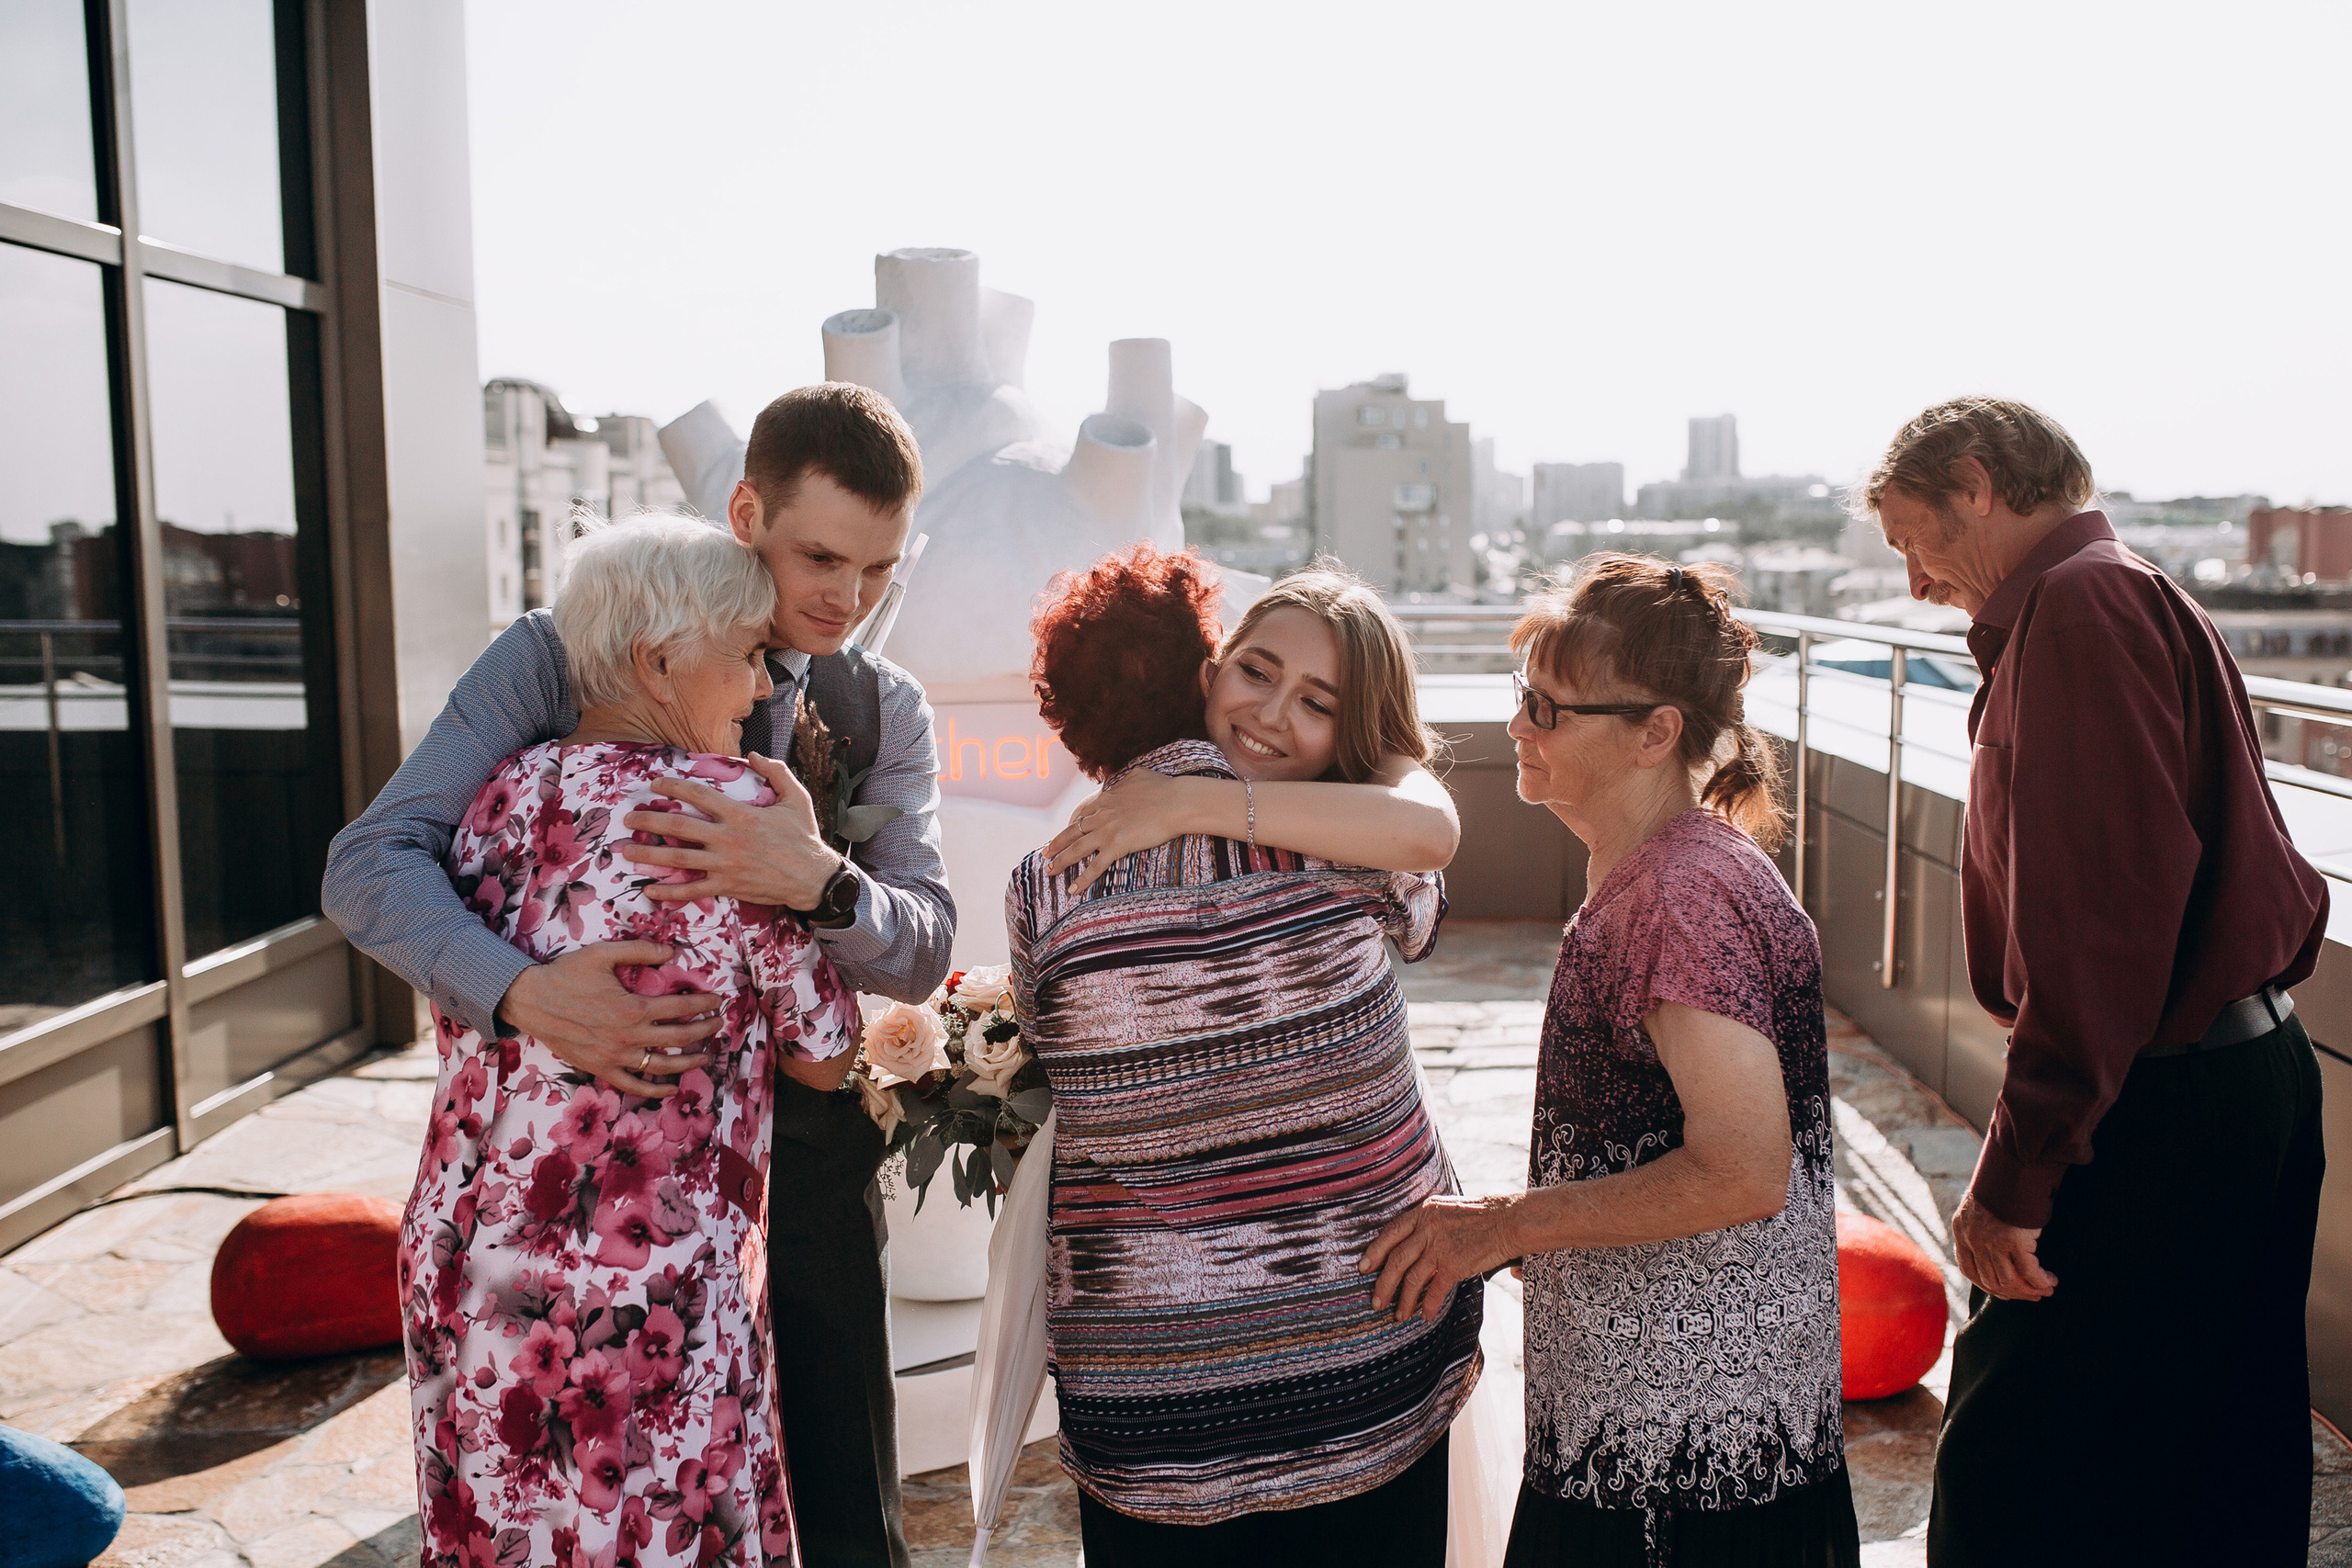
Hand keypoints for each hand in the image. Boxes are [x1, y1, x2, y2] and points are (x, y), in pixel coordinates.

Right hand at [496, 942, 718, 1098]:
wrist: (531, 1001)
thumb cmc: (567, 974)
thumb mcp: (604, 954)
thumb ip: (640, 950)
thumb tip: (671, 951)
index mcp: (633, 1008)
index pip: (681, 1008)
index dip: (703, 1004)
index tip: (717, 1000)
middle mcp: (629, 1037)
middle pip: (679, 1037)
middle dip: (705, 1030)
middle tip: (719, 1023)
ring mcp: (615, 1057)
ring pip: (663, 1066)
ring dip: (689, 1061)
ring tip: (706, 1055)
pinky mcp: (601, 1069)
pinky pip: (634, 1086)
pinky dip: (656, 1090)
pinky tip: (673, 1088)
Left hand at [621, 753, 838, 909]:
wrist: (813, 878)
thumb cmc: (804, 837)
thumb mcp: (797, 798)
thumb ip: (776, 772)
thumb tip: (753, 754)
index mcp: (741, 815)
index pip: (699, 795)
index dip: (673, 786)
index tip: (654, 783)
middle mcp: (728, 839)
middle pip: (679, 826)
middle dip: (649, 820)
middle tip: (628, 818)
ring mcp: (725, 865)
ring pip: (678, 858)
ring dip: (649, 854)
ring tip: (627, 850)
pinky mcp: (727, 886)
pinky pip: (692, 890)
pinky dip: (669, 891)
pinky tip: (649, 889)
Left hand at [1043, 769, 1202, 892]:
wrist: (1176, 802)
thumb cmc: (1163, 788)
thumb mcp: (1138, 774)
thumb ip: (1126, 778)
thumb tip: (1125, 777)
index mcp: (1106, 798)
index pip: (1082, 814)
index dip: (1071, 825)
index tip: (1064, 833)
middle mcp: (1102, 815)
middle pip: (1073, 832)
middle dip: (1057, 843)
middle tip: (1046, 852)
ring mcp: (1107, 831)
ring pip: (1077, 849)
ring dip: (1061, 861)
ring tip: (1050, 871)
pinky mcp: (1117, 846)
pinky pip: (1096, 866)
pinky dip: (1083, 879)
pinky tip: (1073, 889)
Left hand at [1360, 1194, 1518, 1323]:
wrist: (1507, 1220)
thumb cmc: (1479, 1217)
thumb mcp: (1445, 1210)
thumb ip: (1426, 1225)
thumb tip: (1409, 1246)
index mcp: (1423, 1213)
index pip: (1390, 1233)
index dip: (1374, 1252)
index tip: (1363, 1268)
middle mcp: (1427, 1228)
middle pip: (1396, 1259)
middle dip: (1383, 1284)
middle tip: (1376, 1302)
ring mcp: (1440, 1247)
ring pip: (1412, 1278)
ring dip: (1404, 1300)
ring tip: (1399, 1315)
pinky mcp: (1454, 1264)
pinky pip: (1435, 1290)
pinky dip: (1428, 1305)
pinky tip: (1425, 1315)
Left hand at [1951, 1192, 2056, 1301]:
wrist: (2016, 1164)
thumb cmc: (2005, 1183)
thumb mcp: (1983, 1206)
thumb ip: (1982, 1228)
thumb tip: (1996, 1254)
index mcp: (1961, 1229)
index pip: (1969, 1269)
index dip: (1987, 1286)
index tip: (2005, 1293)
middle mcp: (1973, 1237)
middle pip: (1990, 1280)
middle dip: (2015, 1292)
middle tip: (2034, 1295)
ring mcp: (1992, 1241)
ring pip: (2009, 1281)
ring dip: (2030, 1290)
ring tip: (2046, 1289)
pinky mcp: (2014, 1240)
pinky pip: (2029, 1273)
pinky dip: (2041, 1281)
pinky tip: (2050, 1280)